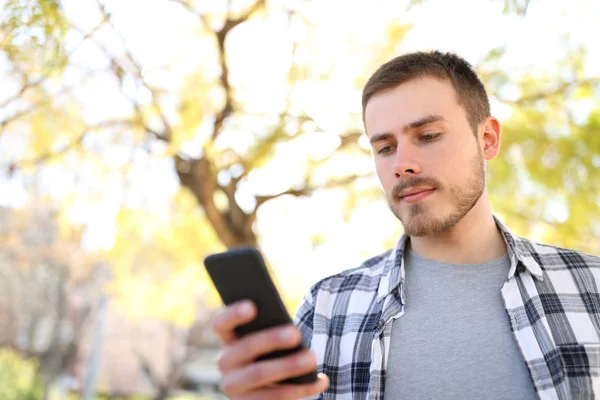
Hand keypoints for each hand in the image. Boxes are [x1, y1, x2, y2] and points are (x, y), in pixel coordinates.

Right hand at [211, 300, 328, 399]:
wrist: (268, 387)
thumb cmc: (273, 351)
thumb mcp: (267, 338)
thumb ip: (270, 329)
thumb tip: (290, 327)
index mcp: (228, 339)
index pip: (221, 324)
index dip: (234, 314)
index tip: (253, 306)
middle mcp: (225, 363)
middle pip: (246, 348)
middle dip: (272, 339)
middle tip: (296, 333)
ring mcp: (234, 387)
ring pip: (259, 374)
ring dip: (288, 366)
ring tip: (311, 359)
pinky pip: (276, 398)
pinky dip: (301, 388)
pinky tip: (320, 381)